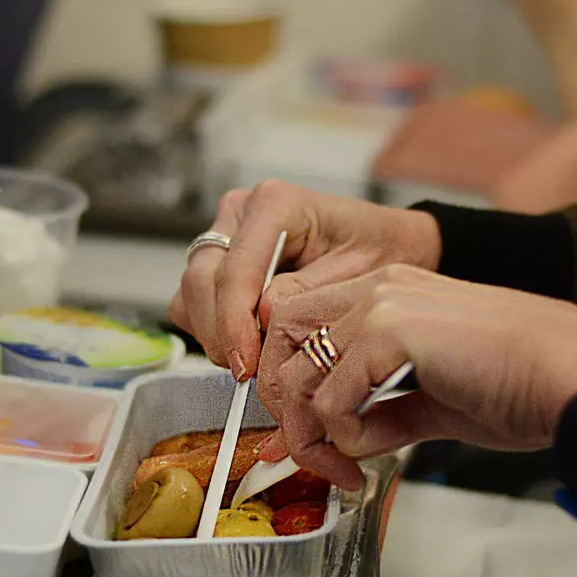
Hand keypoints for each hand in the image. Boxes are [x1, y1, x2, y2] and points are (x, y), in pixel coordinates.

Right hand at [169, 181, 441, 379]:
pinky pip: (193, 303)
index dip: (233, 324)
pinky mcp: (218, 261)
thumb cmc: (379, 250)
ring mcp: (225, 235)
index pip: (234, 271)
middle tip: (251, 372)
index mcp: (275, 204)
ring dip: (214, 335)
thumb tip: (260, 316)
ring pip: (190, 295)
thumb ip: (305, 294)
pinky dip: (213, 330)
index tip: (246, 365)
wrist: (386, 244)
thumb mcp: (359, 273)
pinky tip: (249, 342)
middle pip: (201, 281)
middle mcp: (241, 212)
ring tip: (256, 357)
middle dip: (221, 334)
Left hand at [257, 266, 576, 488]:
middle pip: (281, 337)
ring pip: (298, 372)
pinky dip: (343, 438)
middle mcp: (378, 286)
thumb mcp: (436, 401)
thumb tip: (343, 441)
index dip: (291, 380)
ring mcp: (381, 302)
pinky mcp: (390, 330)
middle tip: (314, 457)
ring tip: (345, 470)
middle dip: (285, 404)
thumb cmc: (524, 388)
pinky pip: (330, 398)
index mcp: (391, 292)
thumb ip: (384, 411)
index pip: (301, 324)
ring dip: (311, 434)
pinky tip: (375, 455)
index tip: (308, 436)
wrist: (571, 380)